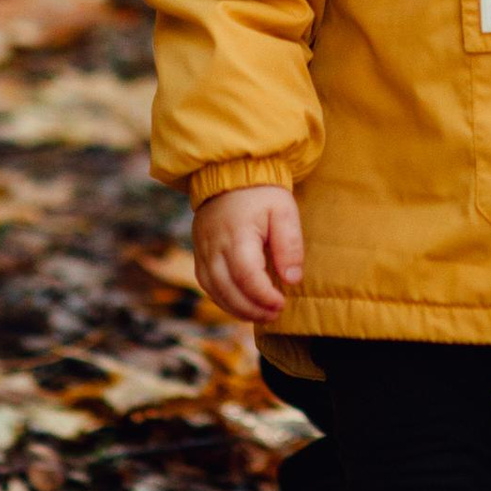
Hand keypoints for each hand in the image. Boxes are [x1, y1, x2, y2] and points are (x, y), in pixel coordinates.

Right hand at [192, 184, 304, 322]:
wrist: (230, 174)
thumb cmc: (262, 194)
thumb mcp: (284, 211)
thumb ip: (289, 245)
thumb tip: (291, 280)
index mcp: (237, 234)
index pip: (246, 275)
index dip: (263, 296)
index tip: (282, 304)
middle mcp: (214, 245)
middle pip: (228, 289)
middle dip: (252, 309)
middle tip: (274, 315)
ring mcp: (203, 250)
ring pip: (214, 291)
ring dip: (237, 309)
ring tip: (262, 315)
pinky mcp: (200, 254)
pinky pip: (207, 285)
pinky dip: (224, 300)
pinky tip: (242, 306)